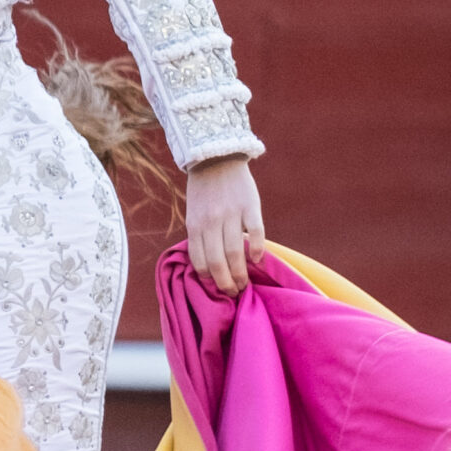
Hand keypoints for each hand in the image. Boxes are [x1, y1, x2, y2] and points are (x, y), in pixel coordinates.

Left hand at [184, 155, 264, 296]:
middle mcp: (211, 222)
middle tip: (234, 292)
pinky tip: (257, 259)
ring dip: (241, 273)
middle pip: (218, 262)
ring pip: (235, 253)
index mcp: (195, 225)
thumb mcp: (194, 214)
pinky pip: (255, 233)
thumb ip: (201, 237)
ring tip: (245, 284)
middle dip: (226, 283)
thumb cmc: (204, 191)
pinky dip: (256, 250)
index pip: (200, 261)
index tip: (216, 288)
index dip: (208, 279)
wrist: (217, 158)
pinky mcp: (250, 206)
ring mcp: (231, 214)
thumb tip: (209, 266)